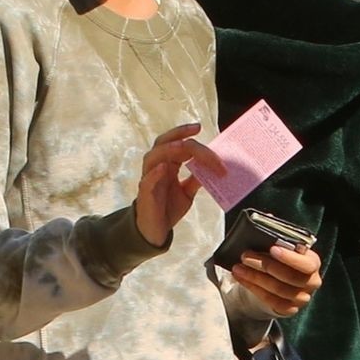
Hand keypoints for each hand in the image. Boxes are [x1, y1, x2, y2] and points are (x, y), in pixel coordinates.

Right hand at [136, 123, 223, 247]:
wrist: (156, 231)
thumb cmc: (168, 208)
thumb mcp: (187, 192)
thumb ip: (197, 179)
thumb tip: (213, 168)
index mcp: (167, 164)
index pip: (176, 143)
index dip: (189, 137)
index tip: (200, 128)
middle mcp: (157, 167)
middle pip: (164, 143)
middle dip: (179, 135)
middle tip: (196, 131)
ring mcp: (149, 179)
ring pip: (153, 157)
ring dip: (167, 149)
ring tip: (182, 146)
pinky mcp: (145, 194)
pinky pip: (147, 180)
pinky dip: (155, 173)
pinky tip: (164, 168)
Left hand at [232, 243, 322, 317]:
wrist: (278, 281)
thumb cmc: (280, 260)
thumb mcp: (283, 249)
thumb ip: (277, 246)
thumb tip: (259, 242)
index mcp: (313, 263)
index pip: (306, 264)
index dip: (290, 258)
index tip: (272, 249)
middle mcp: (311, 282)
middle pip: (290, 277)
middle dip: (265, 265)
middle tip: (245, 256)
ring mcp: (302, 298)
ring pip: (278, 289)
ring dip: (255, 277)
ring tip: (238, 268)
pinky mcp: (289, 309)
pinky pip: (271, 301)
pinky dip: (253, 288)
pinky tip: (242, 279)